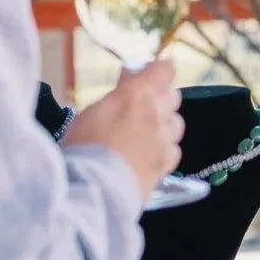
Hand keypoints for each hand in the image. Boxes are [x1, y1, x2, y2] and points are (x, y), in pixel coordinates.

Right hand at [62, 61, 183, 202]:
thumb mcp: (92, 111)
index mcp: (138, 95)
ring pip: (176, 124)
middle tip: (142, 105)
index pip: (164, 70)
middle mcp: (157, 115)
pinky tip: (149, 155)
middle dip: (160, 97)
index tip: (148, 74)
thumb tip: (130, 79)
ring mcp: (165, 142)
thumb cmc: (83, 146)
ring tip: (145, 133)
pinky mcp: (166, 166)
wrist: (92, 189)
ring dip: (164, 125)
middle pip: (173, 96)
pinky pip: (173, 150)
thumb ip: (117, 95)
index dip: (158, 70)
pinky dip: (164, 150)